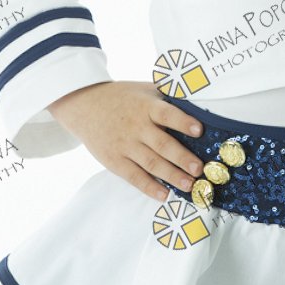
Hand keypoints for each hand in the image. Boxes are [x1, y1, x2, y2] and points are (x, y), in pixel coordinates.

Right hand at [47, 80, 204, 200]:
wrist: (85, 105)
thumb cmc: (123, 97)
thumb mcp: (144, 90)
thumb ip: (167, 96)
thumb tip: (198, 102)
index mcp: (146, 106)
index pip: (167, 113)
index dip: (182, 122)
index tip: (199, 130)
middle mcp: (136, 126)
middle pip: (162, 144)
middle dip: (182, 157)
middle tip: (199, 169)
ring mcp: (124, 145)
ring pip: (151, 163)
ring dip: (171, 175)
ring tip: (189, 185)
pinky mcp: (114, 160)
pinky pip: (134, 176)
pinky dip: (149, 187)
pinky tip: (164, 195)